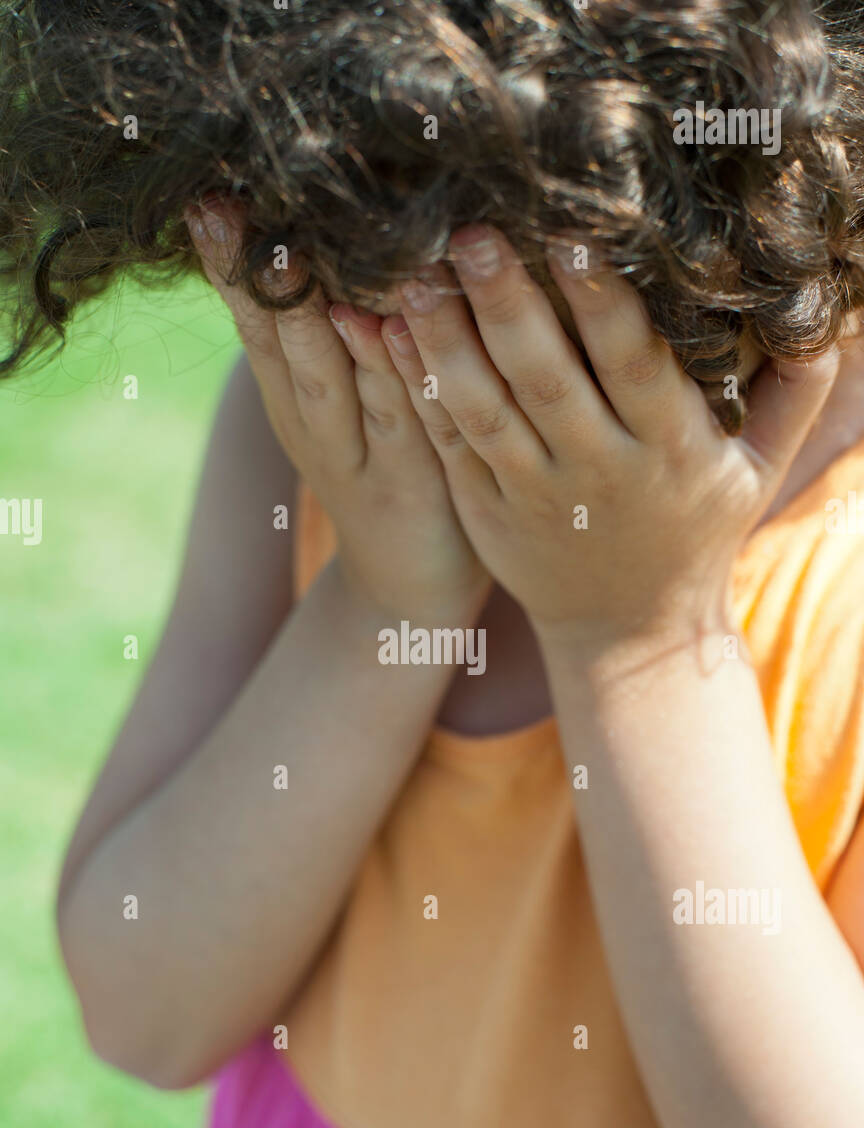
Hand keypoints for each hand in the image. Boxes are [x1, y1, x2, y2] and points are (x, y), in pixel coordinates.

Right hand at [184, 201, 488, 626]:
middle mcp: (315, 425)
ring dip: (308, 317)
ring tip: (290, 253)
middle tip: (224, 210)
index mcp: (295, 400)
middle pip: (276, 343)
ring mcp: (361, 456)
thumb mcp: (343, 408)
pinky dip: (392, 371)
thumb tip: (305, 250)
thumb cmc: (386, 476)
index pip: (256, 322)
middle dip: (253, 277)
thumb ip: (324, 343)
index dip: (232, 265)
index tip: (208, 198)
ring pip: (329, 378)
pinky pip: (401, 417)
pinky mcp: (413, 482)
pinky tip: (385, 325)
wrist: (412, 590)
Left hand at [383, 225, 839, 646]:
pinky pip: (450, 444)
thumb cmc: (695, 533)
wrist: (630, 632)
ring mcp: (535, 493)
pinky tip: (390, 335)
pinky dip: (419, 391)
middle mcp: (598, 470)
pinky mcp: (487, 509)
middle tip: (472, 233)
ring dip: (444, 341)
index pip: (634, 364)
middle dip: (508, 302)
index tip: (574, 234)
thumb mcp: (757, 471)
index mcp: (669, 449)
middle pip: (545, 378)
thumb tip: (828, 314)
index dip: (603, 301)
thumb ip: (793, 393)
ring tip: (415, 275)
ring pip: (484, 409)